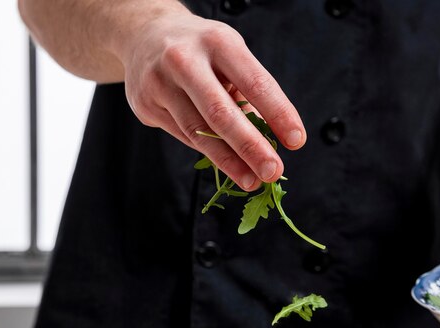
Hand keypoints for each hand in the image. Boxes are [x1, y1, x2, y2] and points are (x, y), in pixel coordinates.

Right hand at [118, 11, 305, 190]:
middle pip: (220, 113)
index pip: (255, 83)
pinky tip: (226, 162)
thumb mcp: (229, 57)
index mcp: (217, 41)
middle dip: (250, 147)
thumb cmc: (200, 51)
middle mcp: (184, 59)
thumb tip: (267, 143)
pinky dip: (208, 150)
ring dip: (230, 162)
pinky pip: (184, 136)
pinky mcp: (146, 105)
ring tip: (252, 180)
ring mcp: (160, 83)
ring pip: (199, 133)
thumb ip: (246, 95)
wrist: (143, 34)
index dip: (278, 114)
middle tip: (272, 171)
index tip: (296, 141)